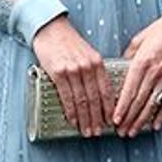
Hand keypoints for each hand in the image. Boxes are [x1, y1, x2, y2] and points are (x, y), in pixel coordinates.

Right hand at [33, 16, 114, 136]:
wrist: (50, 28)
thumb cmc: (69, 43)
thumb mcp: (88, 54)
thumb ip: (94, 71)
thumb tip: (99, 95)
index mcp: (98, 63)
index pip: (107, 91)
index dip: (109, 109)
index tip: (111, 122)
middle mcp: (88, 67)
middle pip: (95, 99)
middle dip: (98, 119)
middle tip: (97, 132)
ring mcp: (73, 70)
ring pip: (82, 100)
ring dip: (85, 119)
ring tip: (86, 131)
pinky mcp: (58, 73)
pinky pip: (67, 96)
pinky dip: (71, 111)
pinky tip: (73, 120)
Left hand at [113, 11, 161, 136]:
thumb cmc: (161, 29)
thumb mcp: (138, 40)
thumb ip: (128, 57)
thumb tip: (119, 70)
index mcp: (142, 62)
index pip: (129, 91)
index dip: (122, 108)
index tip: (114, 120)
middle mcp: (154, 73)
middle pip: (139, 101)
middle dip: (128, 119)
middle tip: (120, 132)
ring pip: (152, 105)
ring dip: (141, 121)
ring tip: (132, 132)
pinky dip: (161, 115)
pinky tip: (154, 126)